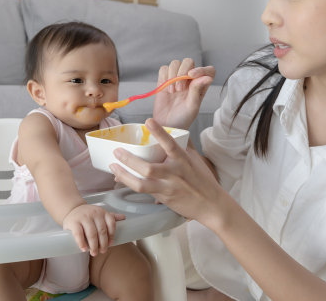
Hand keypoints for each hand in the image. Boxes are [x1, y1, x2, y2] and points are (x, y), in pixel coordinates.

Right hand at [62, 204, 125, 255]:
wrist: (72, 209)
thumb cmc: (89, 215)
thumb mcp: (100, 214)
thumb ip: (111, 216)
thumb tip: (124, 218)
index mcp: (102, 212)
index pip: (111, 223)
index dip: (112, 235)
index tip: (110, 244)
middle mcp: (94, 213)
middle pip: (101, 230)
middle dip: (103, 243)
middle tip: (102, 251)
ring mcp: (84, 217)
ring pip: (91, 233)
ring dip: (93, 245)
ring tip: (94, 252)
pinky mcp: (74, 222)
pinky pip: (79, 234)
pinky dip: (82, 243)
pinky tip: (84, 249)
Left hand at [111, 118, 226, 226]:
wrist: (211, 205)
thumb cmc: (203, 180)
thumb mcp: (195, 159)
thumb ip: (184, 145)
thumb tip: (176, 132)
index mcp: (184, 160)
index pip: (171, 144)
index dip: (159, 132)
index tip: (148, 121)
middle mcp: (175, 173)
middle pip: (149, 167)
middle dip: (129, 159)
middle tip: (117, 151)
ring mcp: (168, 187)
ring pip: (142, 183)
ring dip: (125, 174)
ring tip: (113, 165)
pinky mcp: (163, 197)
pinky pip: (143, 190)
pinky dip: (130, 183)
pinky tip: (120, 178)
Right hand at [152, 58, 214, 129]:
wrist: (167, 125)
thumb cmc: (183, 118)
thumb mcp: (193, 106)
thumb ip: (197, 90)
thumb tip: (207, 77)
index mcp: (201, 85)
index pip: (207, 70)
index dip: (201, 69)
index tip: (191, 76)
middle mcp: (189, 79)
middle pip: (189, 62)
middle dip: (183, 72)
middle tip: (180, 89)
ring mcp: (176, 79)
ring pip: (175, 63)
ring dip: (173, 75)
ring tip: (173, 91)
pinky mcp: (164, 80)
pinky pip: (164, 69)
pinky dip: (164, 76)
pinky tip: (166, 89)